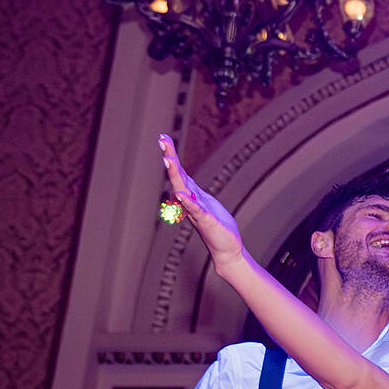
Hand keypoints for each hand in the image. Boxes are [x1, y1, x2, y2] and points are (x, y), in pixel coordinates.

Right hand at [158, 134, 246, 270]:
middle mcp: (190, 201)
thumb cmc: (217, 228)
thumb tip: (182, 186)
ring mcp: (197, 211)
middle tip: (162, 140)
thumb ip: (193, 196)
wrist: (226, 250)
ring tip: (168, 159)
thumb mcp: (205, 206)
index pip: (180, 172)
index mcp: (192, 195)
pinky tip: (182, 194)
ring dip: (176, 175)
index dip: (171, 155)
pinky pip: (196, 210)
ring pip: (184, 190)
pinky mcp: (206, 221)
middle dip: (170, 157)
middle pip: (178, 176)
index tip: (163, 138)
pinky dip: (189, 202)